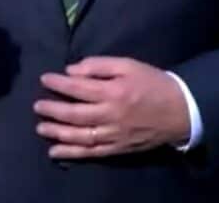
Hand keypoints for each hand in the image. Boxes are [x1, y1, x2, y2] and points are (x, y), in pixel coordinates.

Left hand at [34, 56, 189, 158]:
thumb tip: (72, 71)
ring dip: (57, 133)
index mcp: (114, 92)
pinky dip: (72, 153)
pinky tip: (55, 151)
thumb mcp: (129, 65)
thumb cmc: (153, 83)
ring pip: (80, 136)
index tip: (44, 79)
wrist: (181, 110)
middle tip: (37, 106)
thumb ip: (99, 66)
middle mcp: (111, 115)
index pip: (79, 88)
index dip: (58, 84)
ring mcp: (114, 135)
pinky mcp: (118, 148)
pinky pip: (92, 153)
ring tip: (40, 128)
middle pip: (75, 114)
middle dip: (53, 110)